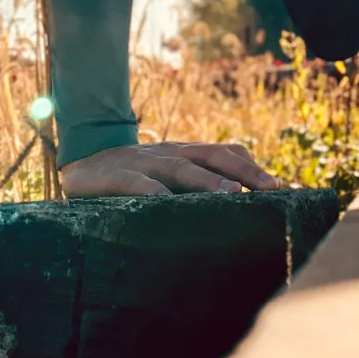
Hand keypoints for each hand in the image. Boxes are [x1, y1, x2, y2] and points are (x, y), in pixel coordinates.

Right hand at [61, 141, 281, 197]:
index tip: (278, 186)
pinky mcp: (114, 176)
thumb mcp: (165, 178)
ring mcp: (142, 162)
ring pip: (180, 167)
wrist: (80, 166)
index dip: (250, 166)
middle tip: (270, 188)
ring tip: (231, 194)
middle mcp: (168, 153)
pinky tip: (166, 204)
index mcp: (182, 153)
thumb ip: (194, 186)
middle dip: (243, 171)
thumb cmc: (131, 179)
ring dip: (207, 181)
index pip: (223, 152)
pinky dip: (152, 192)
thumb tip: (236, 204)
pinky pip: (135, 182)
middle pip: (211, 156)